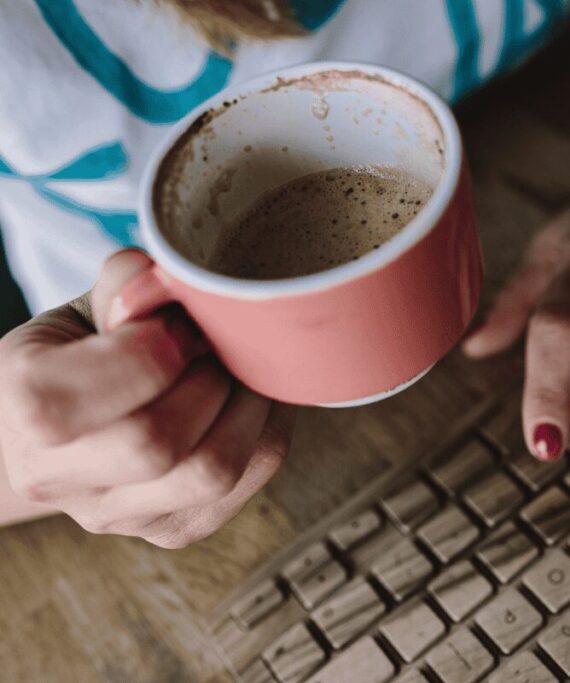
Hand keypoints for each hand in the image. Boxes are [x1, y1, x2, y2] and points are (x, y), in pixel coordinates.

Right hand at [0, 250, 293, 546]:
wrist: (64, 431)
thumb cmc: (78, 356)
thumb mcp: (83, 309)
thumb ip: (124, 284)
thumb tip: (173, 276)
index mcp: (22, 407)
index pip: (86, 394)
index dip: (154, 349)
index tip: (178, 327)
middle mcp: (59, 478)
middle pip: (155, 443)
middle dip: (206, 382)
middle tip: (214, 351)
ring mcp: (118, 515)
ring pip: (212, 473)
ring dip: (247, 408)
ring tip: (238, 374)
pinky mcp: (174, 529)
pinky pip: (249, 480)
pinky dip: (266, 430)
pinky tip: (248, 401)